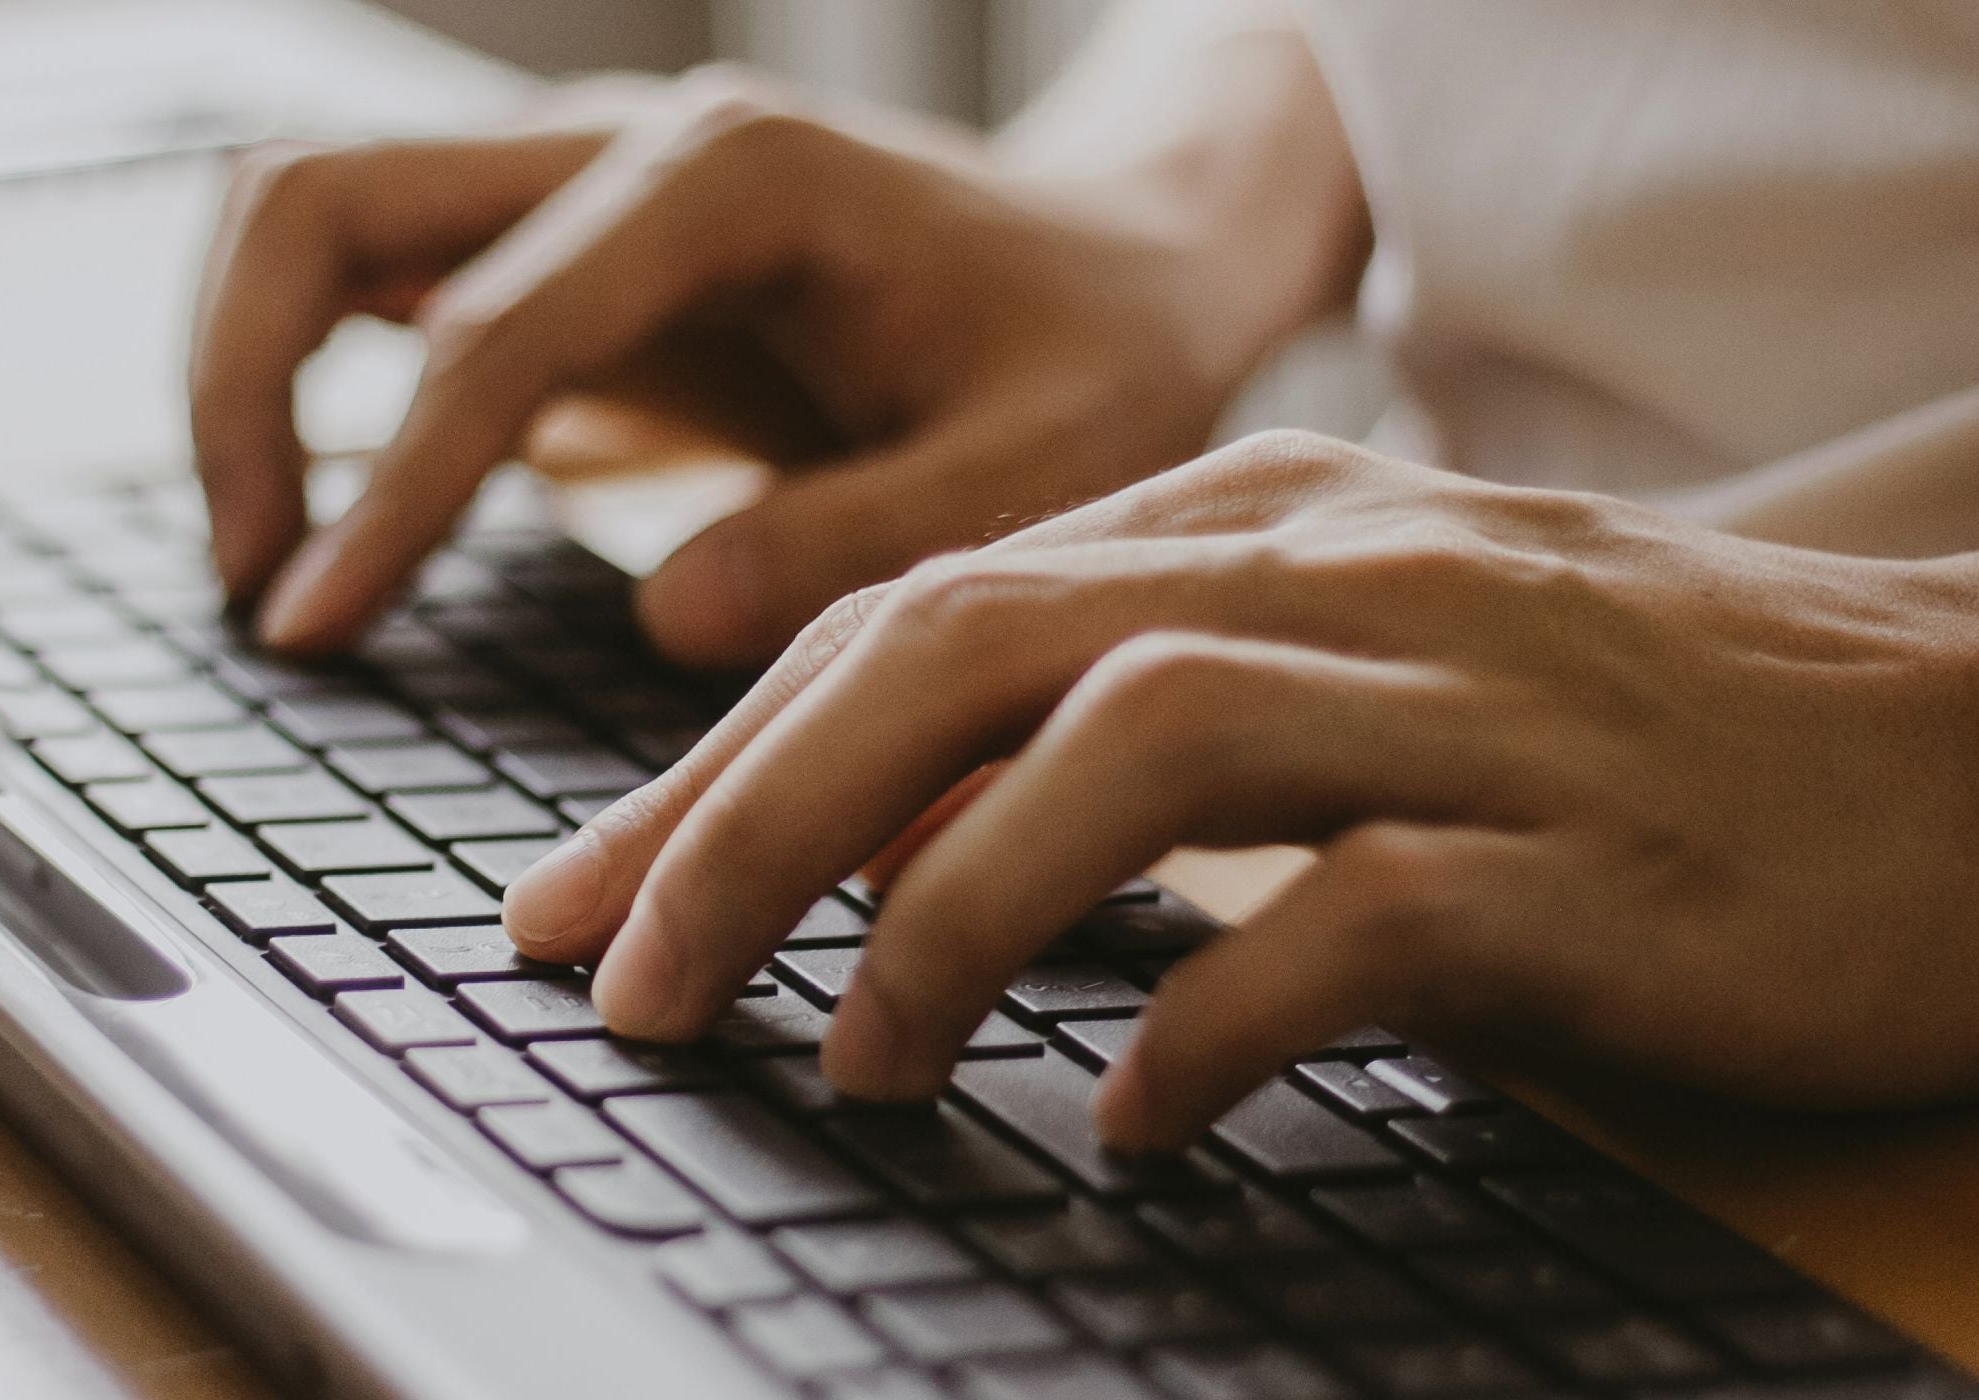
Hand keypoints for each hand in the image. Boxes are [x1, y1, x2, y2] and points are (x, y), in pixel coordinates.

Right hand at [189, 68, 1229, 664]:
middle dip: (238, 386)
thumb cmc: (1089, 361)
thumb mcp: (1034, 466)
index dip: (386, 490)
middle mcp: (619, 147)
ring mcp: (571, 178)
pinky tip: (326, 519)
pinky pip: (366, 268)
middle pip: (316, 193)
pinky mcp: (553, 240)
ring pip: (307, 206)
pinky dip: (298, 372)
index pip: (488, 331)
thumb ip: (856, 535)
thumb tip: (660, 616)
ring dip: (240, 368)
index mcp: (729, 181)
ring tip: (268, 564)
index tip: (314, 631)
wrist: (1119, 260)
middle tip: (261, 586)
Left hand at [501, 430, 1978, 1148]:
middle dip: (753, 817)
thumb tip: (882, 855)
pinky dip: (1210, 1018)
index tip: (572, 902)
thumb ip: (1127, 726)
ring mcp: (1471, 699)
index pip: (913, 610)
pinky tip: (1131, 1127)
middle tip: (628, 985)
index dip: (714, 757)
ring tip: (855, 1062)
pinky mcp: (1594, 855)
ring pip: (1132, 744)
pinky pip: (1359, 918)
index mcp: (1252, 521)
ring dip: (948, 911)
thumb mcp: (1347, 679)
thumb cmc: (1625, 735)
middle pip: (967, 645)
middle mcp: (1337, 573)